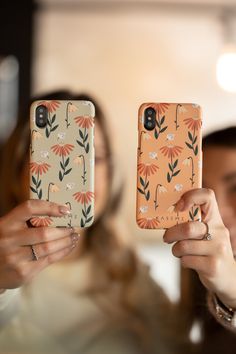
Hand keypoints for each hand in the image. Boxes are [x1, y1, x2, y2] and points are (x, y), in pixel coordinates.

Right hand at [0, 200, 78, 290]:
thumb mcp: (9, 229)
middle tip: (73, 228)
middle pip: (44, 233)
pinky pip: (49, 260)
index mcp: (5, 224)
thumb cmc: (5, 243)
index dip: (48, 206)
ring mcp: (15, 258)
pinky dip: (62, 252)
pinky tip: (68, 247)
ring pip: (49, 248)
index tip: (65, 210)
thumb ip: (26, 221)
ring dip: (66, 242)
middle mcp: (8, 240)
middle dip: (63, 230)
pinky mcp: (23, 273)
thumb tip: (60, 214)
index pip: (29, 208)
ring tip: (74, 237)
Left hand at [163, 188, 235, 308]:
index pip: (208, 197)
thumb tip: (164, 215)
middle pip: (188, 227)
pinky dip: (182, 261)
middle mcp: (219, 232)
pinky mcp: (213, 266)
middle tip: (166, 238)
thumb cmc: (209, 251)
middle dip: (171, 233)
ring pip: (184, 246)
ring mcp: (218, 249)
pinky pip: (187, 260)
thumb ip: (192, 223)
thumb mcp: (206, 234)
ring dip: (176, 250)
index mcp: (216, 219)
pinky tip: (189, 261)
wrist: (228, 277)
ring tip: (179, 251)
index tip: (179, 206)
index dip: (191, 196)